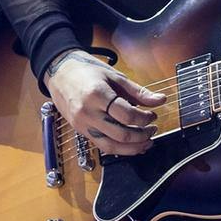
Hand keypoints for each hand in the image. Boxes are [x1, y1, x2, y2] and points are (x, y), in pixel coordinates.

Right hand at [45, 49, 166, 156]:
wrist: (60, 73)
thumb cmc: (89, 71)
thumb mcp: (116, 76)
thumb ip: (138, 92)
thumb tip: (161, 100)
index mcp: (98, 95)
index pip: (127, 115)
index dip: (144, 118)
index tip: (153, 115)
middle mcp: (88, 113)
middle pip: (120, 134)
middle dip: (141, 135)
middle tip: (153, 129)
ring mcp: (82, 125)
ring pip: (110, 146)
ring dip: (132, 148)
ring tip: (146, 142)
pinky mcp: (80, 131)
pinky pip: (101, 146)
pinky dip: (118, 149)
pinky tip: (131, 145)